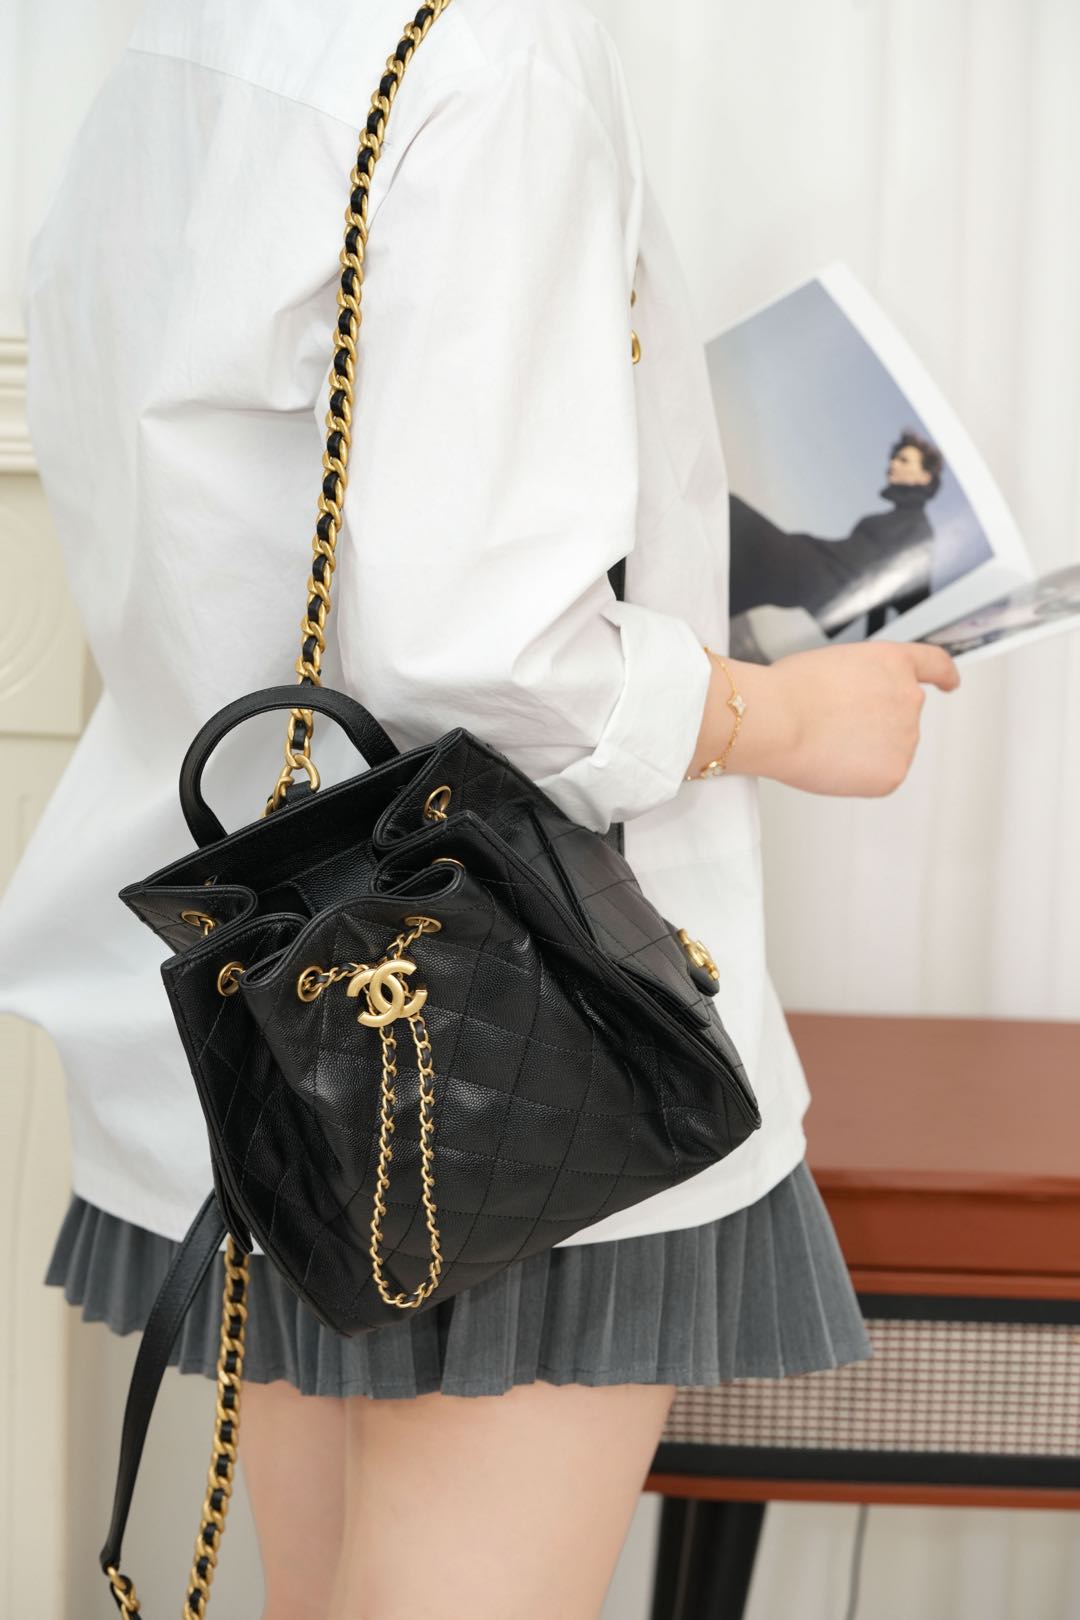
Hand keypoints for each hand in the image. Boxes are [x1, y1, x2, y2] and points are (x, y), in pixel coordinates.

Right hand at [718, 641, 960, 796]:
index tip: (950, 682)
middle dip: (875, 724)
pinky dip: (857, 775)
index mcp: (893, 663)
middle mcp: (910, 698)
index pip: (934, 666)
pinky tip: (831, 762)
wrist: (780, 720)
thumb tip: (855, 706)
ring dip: (864, 749)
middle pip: (900, 716)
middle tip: (835, 727)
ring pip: (888, 748)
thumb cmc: (792, 690)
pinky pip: (877, 777)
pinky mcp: (892, 773)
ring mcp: (906, 738)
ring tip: (825, 741)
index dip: (944, 675)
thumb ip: (860, 681)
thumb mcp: (834, 664)